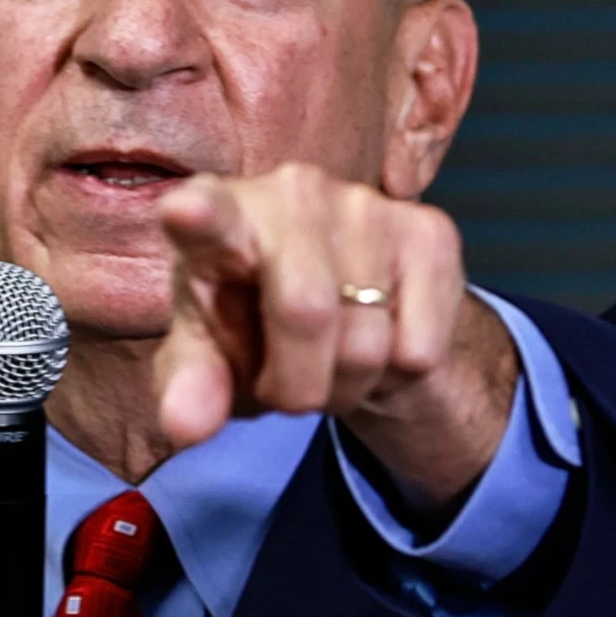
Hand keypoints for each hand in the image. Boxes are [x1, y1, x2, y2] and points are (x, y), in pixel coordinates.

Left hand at [154, 163, 517, 512]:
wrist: (349, 314)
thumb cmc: (256, 329)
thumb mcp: (212, 361)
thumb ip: (190, 388)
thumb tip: (184, 425)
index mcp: (218, 216)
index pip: (206, 214)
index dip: (198, 216)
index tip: (185, 212)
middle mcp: (292, 191)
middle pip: (305, 312)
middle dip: (295, 385)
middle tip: (285, 389)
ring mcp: (365, 205)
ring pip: (367, 345)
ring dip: (345, 386)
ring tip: (330, 362)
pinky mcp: (430, 233)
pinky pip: (419, 350)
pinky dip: (397, 374)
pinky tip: (381, 338)